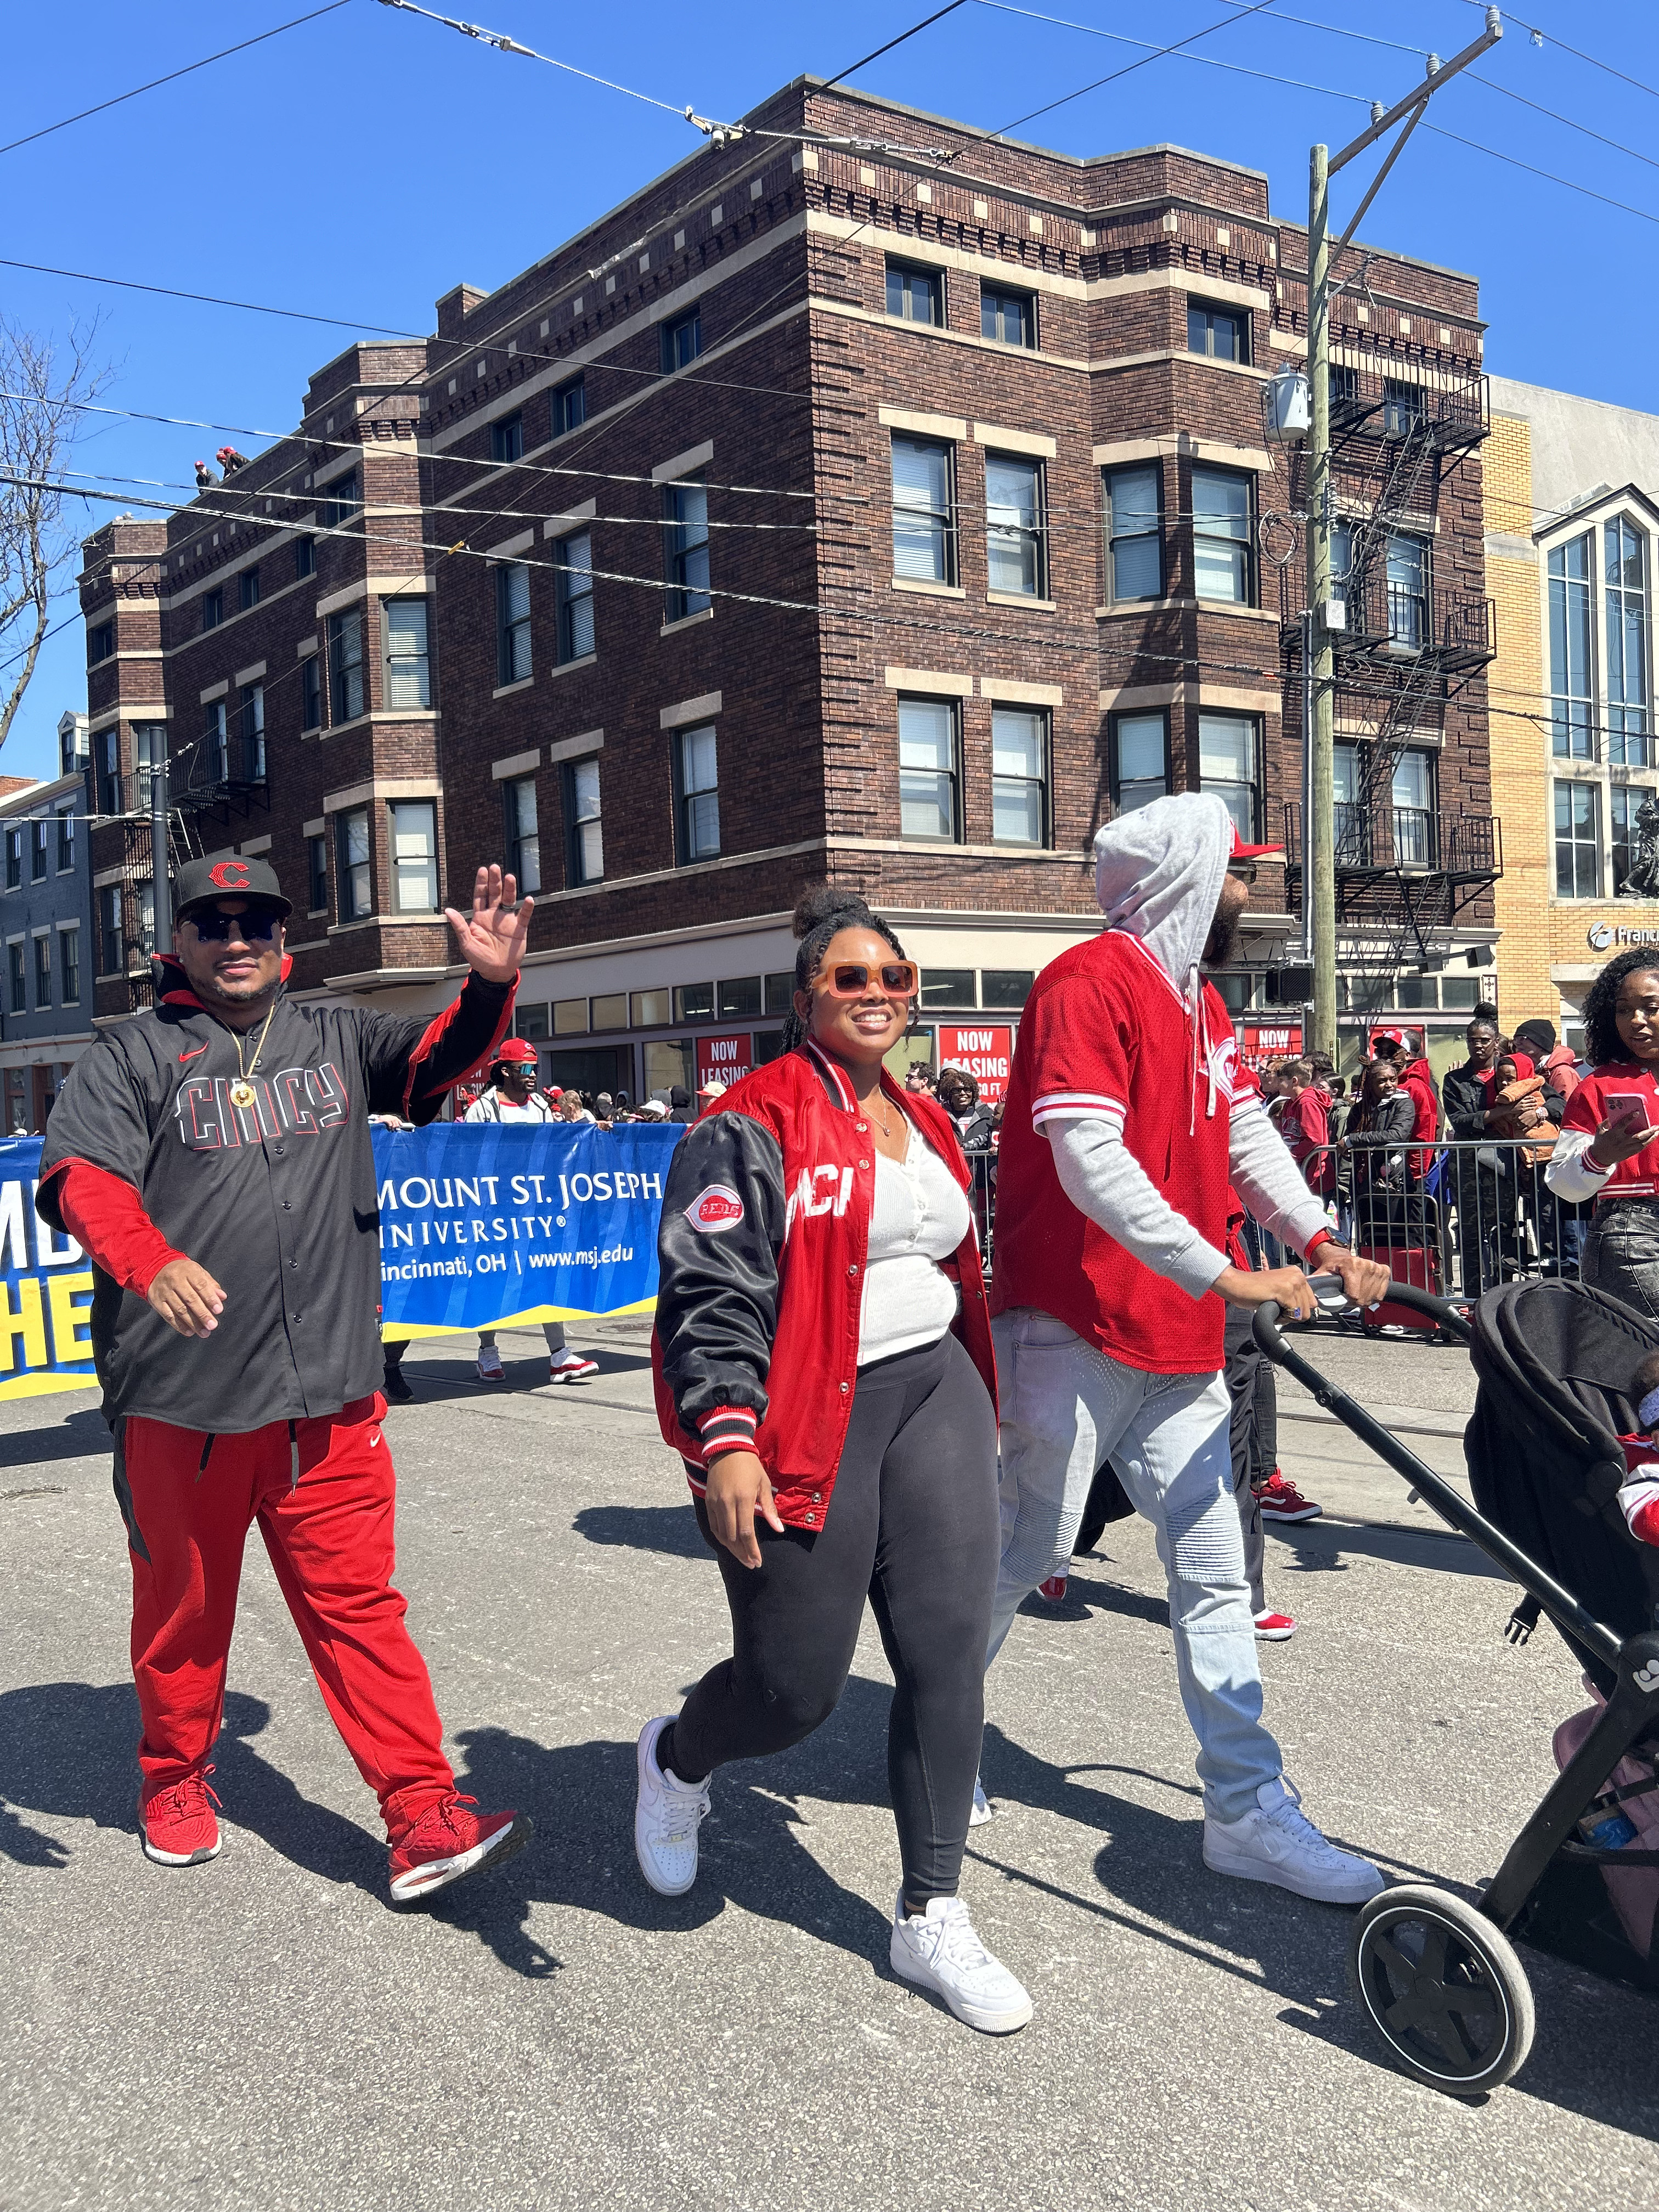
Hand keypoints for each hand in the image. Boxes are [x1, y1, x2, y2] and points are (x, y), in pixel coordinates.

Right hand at [147, 1257, 225, 1337]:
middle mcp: (175, 1280)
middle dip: (203, 1314)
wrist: (156, 1269)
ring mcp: (164, 1291)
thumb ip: (211, 1284)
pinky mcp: (156, 1301)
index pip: (201, 1286)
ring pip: (180, 1309)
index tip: (219, 1310)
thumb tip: (222, 1297)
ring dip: (193, 1323)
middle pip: (190, 1299)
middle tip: (212, 1325)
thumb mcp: (198, 1271)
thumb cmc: (183, 1272)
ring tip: (204, 1332)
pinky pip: (168, 1315)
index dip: (210, 1299)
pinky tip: (189, 1332)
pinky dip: (179, 1325)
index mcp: (188, 1271)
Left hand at [444, 863, 532, 984]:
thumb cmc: (479, 959)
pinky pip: (524, 915)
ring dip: (509, 889)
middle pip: (495, 894)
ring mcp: (507, 921)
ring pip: (509, 900)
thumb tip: (448, 911)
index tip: (482, 870)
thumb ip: (460, 926)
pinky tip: (528, 899)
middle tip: (495, 868)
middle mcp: (494, 916)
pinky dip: (527, 907)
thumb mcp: (466, 943)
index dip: (482, 883)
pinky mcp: (519, 929)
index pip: (480, 896)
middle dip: (495, 881)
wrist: (496, 972)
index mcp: (480, 917)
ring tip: (509, 877)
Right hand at [703, 1448, 784, 1568]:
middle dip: (743, 1554)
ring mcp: (715, 1503)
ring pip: (721, 1534)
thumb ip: (770, 1509)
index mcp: (743, 1498)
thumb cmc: (750, 1466)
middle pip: (732, 1538)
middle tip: (752, 1564)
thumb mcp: (764, 1485)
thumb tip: (779, 1529)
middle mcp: (727, 1503)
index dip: (752, 1550)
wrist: (727, 1448)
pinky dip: (722, 1538)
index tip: (758, 1561)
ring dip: (732, 1549)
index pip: (746, 1532)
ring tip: (743, 1557)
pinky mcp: (708, 1502)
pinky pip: (713, 1526)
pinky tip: (730, 1544)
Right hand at [1214, 1263, 1317, 1321]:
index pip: (1312, 1301)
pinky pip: (1292, 1314)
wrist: (1236, 1284)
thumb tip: (1305, 1311)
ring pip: (1301, 1313)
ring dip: (1286, 1316)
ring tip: (1273, 1307)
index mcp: (1297, 1273)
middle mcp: (1297, 1275)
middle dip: (1293, 1314)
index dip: (1297, 1309)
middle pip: (1308, 1309)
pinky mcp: (1284, 1290)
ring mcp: (1291, 1282)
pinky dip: (1282, 1318)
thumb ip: (1294, 1296)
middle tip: (1278, 1308)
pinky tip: (1271, 1308)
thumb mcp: (1280, 1289)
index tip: (1284, 1306)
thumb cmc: (1253, 1289)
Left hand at [1310, 1241, 1389, 1309]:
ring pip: (1373, 1298)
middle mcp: (1367, 1265)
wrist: (1342, 1256)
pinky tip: (1365, 1289)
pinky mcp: (1384, 1271)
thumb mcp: (1323, 1272)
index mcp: (1352, 1265)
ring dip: (1364, 1298)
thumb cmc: (1333, 1266)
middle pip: (1363, 1298)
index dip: (1347, 1299)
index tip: (1343, 1294)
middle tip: (1349, 1293)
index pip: (1354, 1295)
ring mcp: (1377, 1268)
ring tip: (1356, 1290)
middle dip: (1355, 1300)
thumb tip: (1307, 1285)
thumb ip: (1317, 1281)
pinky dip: (1373, 1295)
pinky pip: (1381, 1294)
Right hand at [1588, 1097, 1658, 1168]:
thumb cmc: (1600, 1141)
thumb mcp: (1600, 1130)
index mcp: (1614, 1134)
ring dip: (1651, 1137)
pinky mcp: (1629, 1153)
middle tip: (1656, 1126)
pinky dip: (1647, 1142)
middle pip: (1638, 1136)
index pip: (1623, 1124)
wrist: (1600, 1157)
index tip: (1637, 1112)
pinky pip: (1641, 1147)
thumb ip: (1607, 1121)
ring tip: (1657, 1131)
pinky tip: (1652, 1138)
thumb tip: (1615, 1115)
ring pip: (1642, 1143)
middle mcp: (1622, 1141)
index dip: (1630, 1118)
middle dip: (1648, 1131)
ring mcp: (1626, 1148)